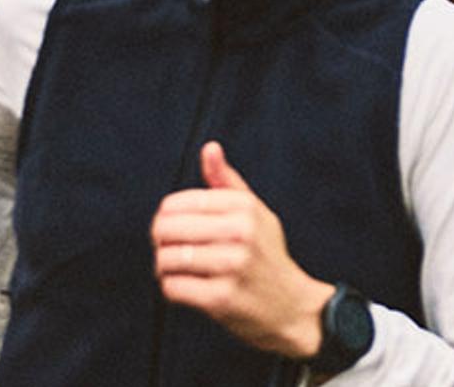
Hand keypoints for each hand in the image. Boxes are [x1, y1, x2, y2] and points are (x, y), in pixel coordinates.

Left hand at [150, 142, 333, 359]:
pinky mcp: (221, 298)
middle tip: (171, 249)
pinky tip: (187, 286)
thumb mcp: (255, 213)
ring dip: (164, 267)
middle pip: (167, 229)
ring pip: (167, 259)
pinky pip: (173, 287)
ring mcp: (232, 266)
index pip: (176, 204)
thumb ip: (227, 182)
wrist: (292, 305)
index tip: (175, 228)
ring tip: (178, 269)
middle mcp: (240, 233)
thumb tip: (209, 148)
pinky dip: (173, 288)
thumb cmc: (267, 254)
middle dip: (161, 242)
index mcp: (245, 207)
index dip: (166, 217)